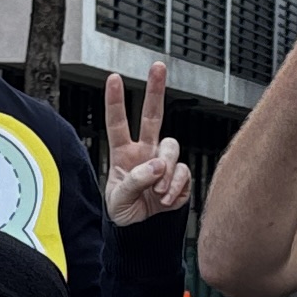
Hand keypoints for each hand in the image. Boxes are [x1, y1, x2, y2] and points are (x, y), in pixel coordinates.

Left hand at [100, 63, 191, 228]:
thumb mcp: (118, 200)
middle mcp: (145, 151)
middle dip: (155, 89)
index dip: (115, 101)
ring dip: (165, 171)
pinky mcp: (179, 176)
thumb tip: (157, 166)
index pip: (118, 123)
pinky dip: (175, 187)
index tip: (113, 78)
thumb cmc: (124, 212)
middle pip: (152, 115)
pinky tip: (166, 199)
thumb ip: (134, 181)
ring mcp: (163, 162)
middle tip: (158, 65)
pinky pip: (182, 172)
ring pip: (172, 147)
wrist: (142, 231)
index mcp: (123, 153)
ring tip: (157, 192)